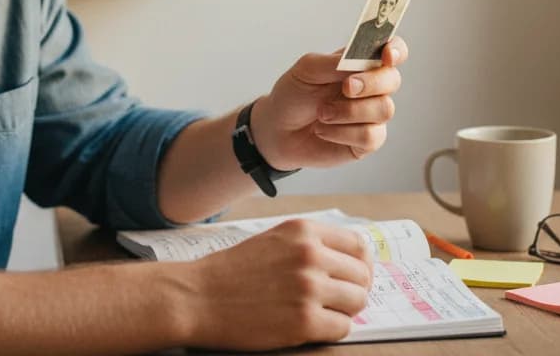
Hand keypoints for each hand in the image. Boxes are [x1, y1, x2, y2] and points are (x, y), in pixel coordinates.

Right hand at [182, 219, 372, 349]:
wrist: (197, 297)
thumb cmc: (232, 271)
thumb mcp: (273, 240)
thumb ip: (309, 244)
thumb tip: (350, 261)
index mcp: (303, 230)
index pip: (358, 245)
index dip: (361, 264)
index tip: (355, 276)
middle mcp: (310, 255)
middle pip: (362, 276)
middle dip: (353, 290)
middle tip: (336, 300)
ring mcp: (309, 289)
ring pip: (357, 302)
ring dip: (344, 310)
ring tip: (321, 312)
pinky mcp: (304, 322)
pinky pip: (343, 328)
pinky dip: (331, 330)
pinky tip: (309, 325)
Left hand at [251, 38, 407, 169]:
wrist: (277, 130)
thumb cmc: (293, 95)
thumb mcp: (306, 70)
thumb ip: (334, 62)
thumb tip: (361, 59)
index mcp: (359, 64)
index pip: (392, 51)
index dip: (396, 50)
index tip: (387, 55)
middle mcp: (371, 88)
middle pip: (393, 80)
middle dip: (371, 83)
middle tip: (346, 87)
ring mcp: (371, 115)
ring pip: (384, 109)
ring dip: (349, 111)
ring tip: (322, 113)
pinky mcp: (367, 141)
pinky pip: (371, 136)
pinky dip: (342, 133)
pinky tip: (324, 130)